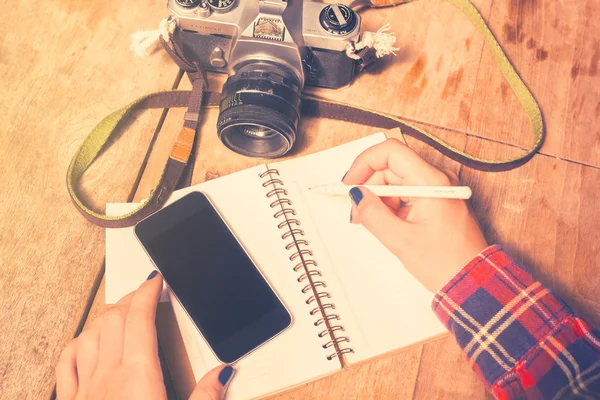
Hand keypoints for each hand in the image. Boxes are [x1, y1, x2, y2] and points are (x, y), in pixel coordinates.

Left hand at [55, 272, 234, 399]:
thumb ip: (206, 397)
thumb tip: (222, 372)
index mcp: (138, 377)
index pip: (139, 317)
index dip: (147, 292)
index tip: (155, 281)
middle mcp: (107, 377)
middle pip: (113, 319)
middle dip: (129, 299)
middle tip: (144, 295)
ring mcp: (84, 390)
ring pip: (89, 334)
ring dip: (105, 317)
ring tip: (119, 313)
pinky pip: (67, 361)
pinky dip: (78, 342)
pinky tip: (85, 342)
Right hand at [343, 138, 487, 291]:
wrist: (472, 282)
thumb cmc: (447, 263)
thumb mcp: (402, 241)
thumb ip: (374, 215)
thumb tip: (356, 195)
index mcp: (432, 182)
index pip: (391, 152)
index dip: (365, 163)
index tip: (350, 183)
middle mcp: (437, 179)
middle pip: (392, 167)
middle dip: (369, 186)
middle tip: (356, 211)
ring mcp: (438, 190)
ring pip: (397, 181)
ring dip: (379, 198)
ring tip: (370, 222)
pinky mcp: (437, 201)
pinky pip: (407, 194)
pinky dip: (391, 206)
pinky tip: (386, 224)